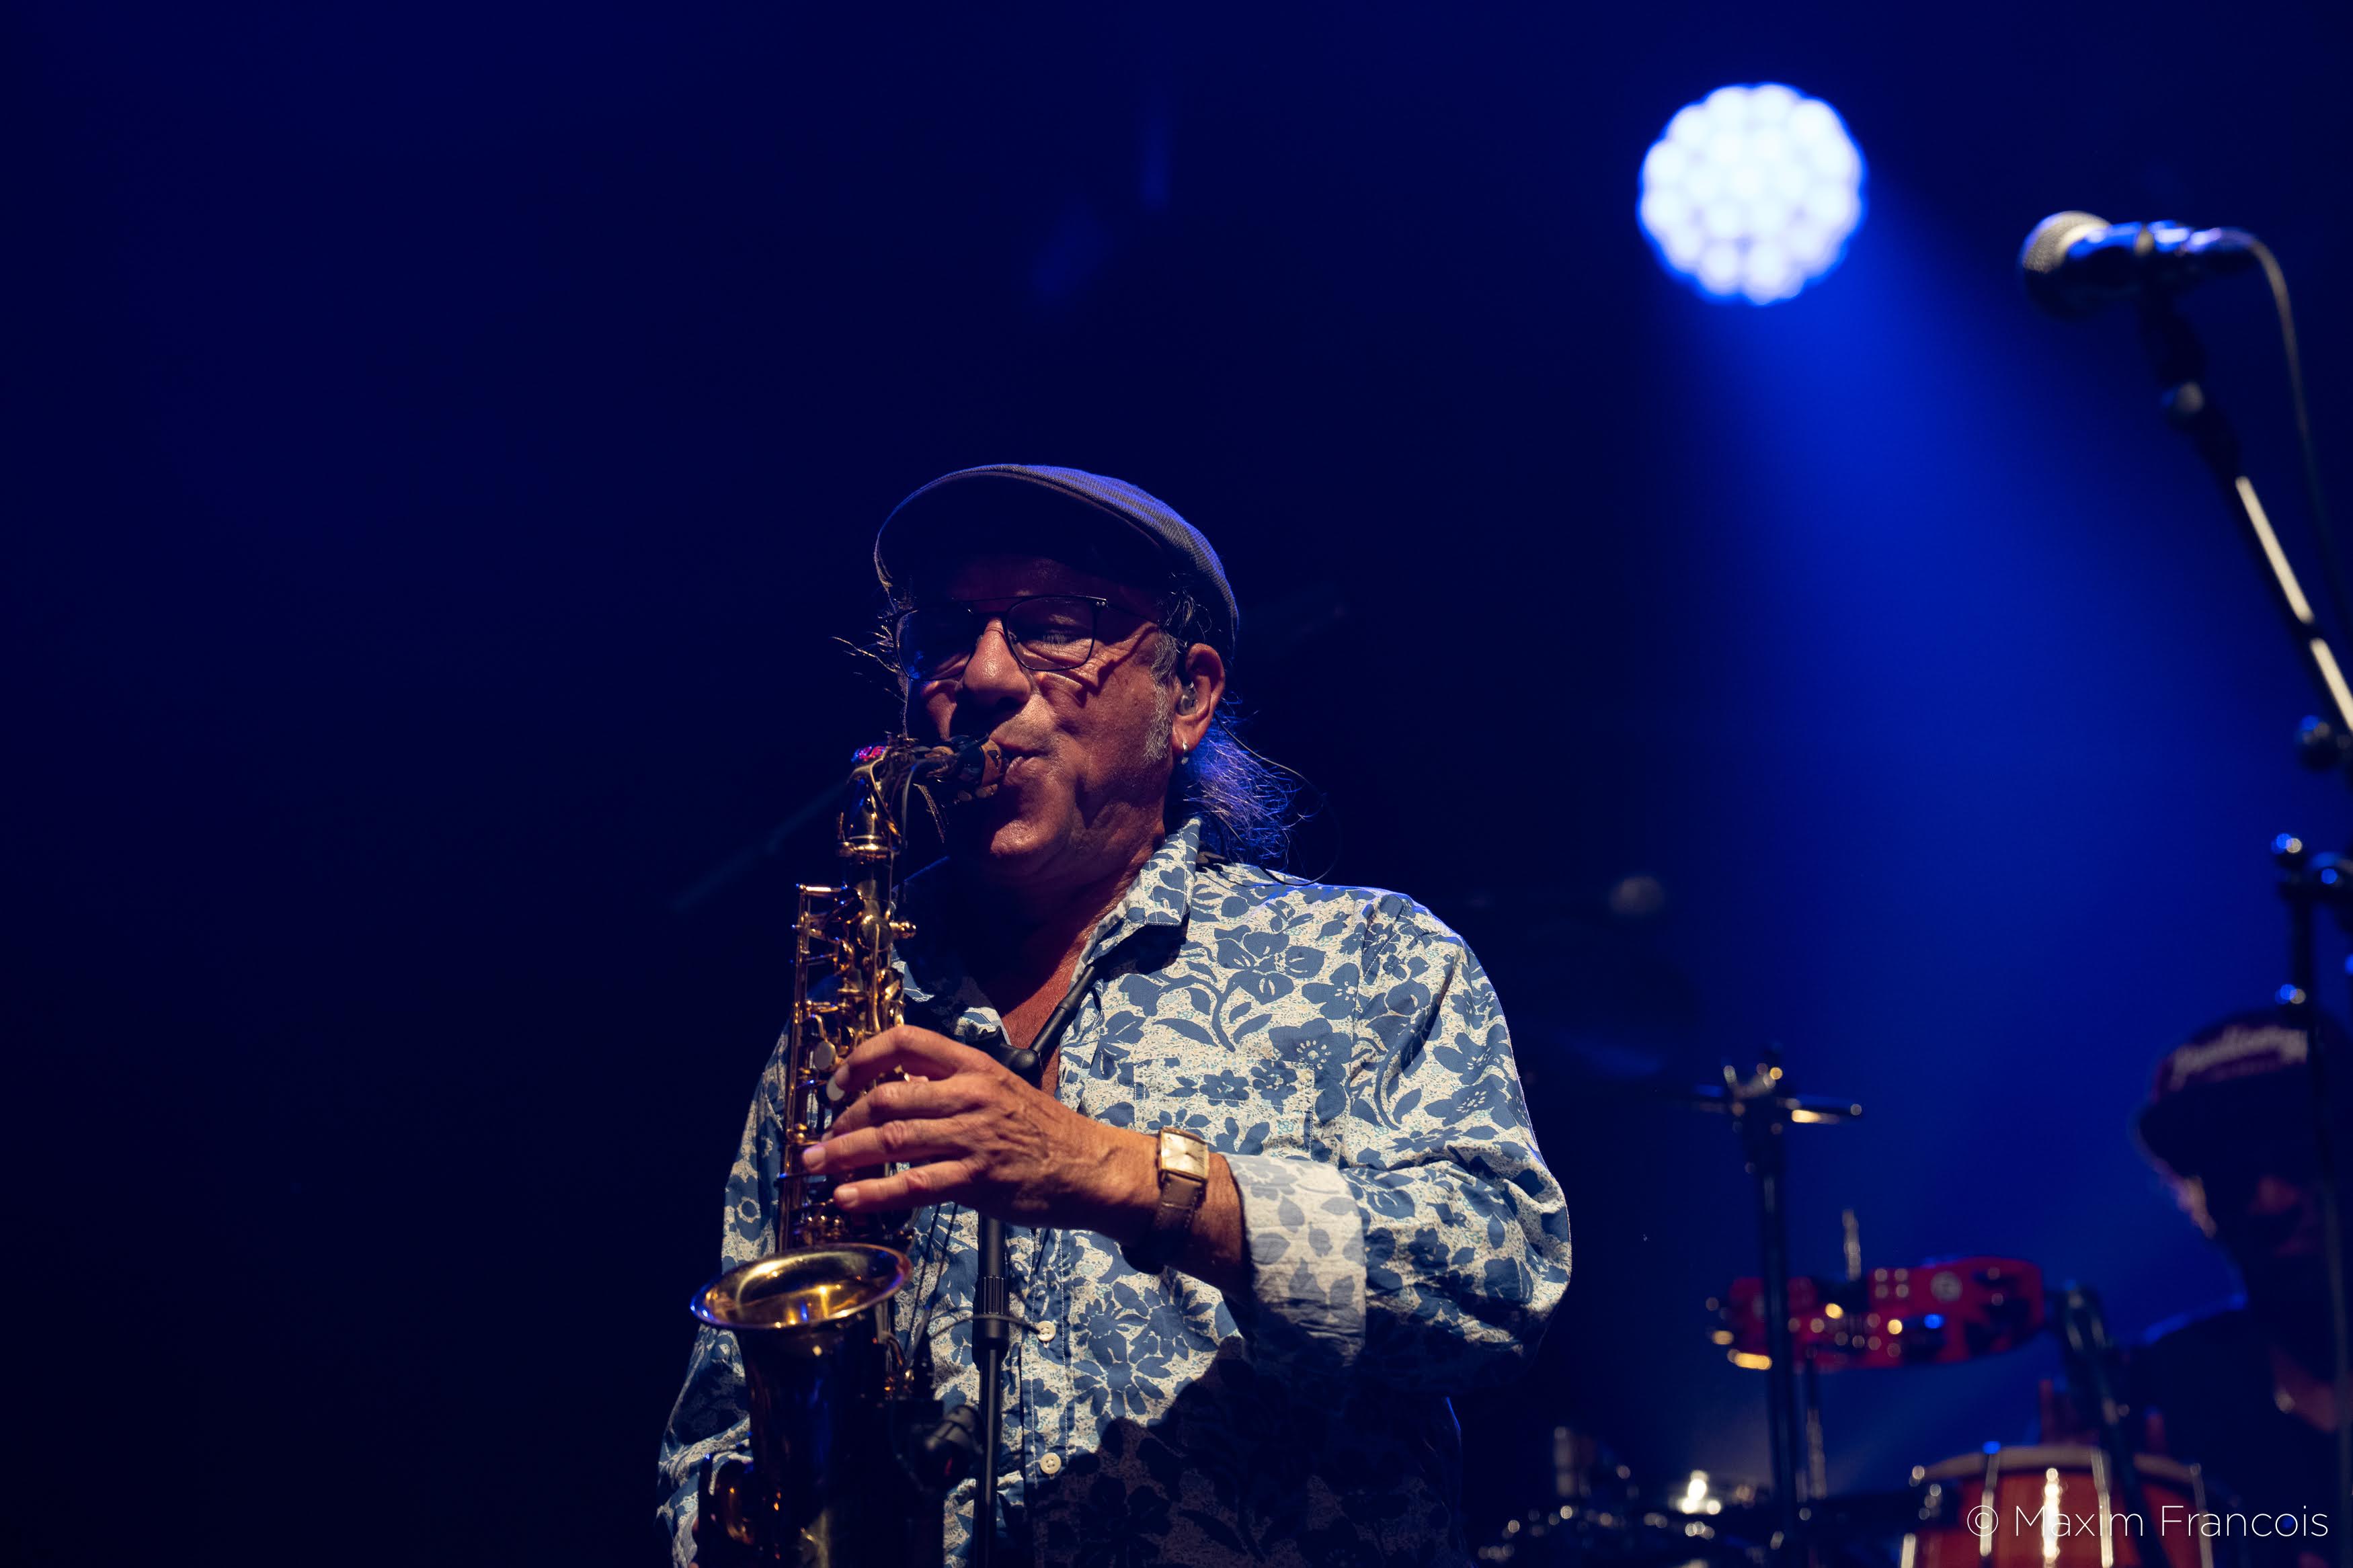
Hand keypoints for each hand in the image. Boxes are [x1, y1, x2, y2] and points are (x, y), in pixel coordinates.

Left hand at [798, 1024, 1154, 1235]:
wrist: (1089, 1167)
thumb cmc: (1042, 1131)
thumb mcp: (1000, 1090)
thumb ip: (950, 1088)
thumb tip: (897, 1092)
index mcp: (973, 1065)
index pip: (905, 1041)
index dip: (861, 1059)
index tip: (838, 1084)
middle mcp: (969, 1094)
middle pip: (887, 1097)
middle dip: (842, 1121)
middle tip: (820, 1141)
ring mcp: (973, 1136)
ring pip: (892, 1139)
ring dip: (845, 1154)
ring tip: (817, 1166)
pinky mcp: (977, 1178)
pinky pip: (913, 1184)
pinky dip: (874, 1192)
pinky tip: (848, 1199)